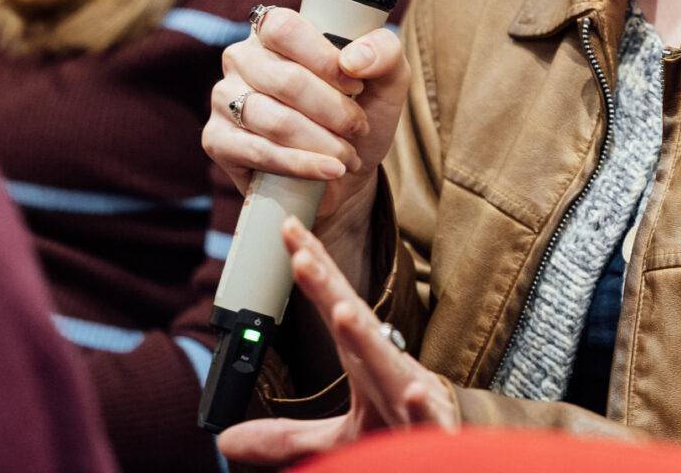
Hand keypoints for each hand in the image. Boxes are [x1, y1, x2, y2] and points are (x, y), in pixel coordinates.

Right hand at [203, 9, 408, 276]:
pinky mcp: (217, 140)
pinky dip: (301, 164)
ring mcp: (223, 98)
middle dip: (334, 111)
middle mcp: (242, 58)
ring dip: (322, 142)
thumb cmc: (359, 113)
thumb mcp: (386, 79)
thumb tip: (354, 59)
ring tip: (348, 155)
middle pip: (286, 80)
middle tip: (359, 128)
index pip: (284, 28)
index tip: (356, 85)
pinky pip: (259, 151)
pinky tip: (329, 170)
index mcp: (274, 31)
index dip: (323, 58)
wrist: (344, 171)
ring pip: (275, 120)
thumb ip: (384, 53)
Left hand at [217, 217, 457, 463]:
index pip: (333, 308)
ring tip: (343, 312)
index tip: (288, 230)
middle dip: (329, 289)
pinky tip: (415, 392)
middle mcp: (386, 370)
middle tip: (301, 256)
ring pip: (387, 363)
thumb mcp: (338, 439)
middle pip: (354, 323)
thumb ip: (284, 435)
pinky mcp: (432, 428)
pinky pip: (426, 415)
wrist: (456, 451)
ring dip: (367, 337)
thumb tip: (224, 441)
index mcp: (364, 363)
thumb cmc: (399, 433)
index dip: (311, 273)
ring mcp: (409, 395)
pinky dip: (423, 404)